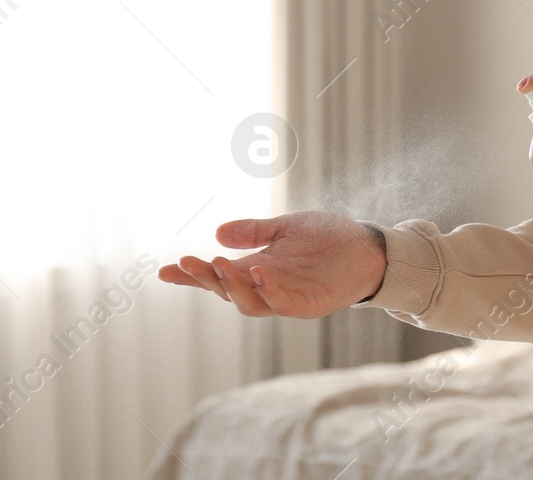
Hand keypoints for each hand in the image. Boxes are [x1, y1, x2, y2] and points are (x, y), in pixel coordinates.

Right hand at [157, 210, 386, 318]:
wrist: (369, 248)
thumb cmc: (328, 238)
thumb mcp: (286, 227)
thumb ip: (254, 232)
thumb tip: (217, 232)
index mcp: (256, 269)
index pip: (217, 276)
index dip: (191, 276)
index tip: (164, 271)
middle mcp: (266, 287)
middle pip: (226, 291)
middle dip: (205, 279)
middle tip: (187, 262)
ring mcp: (286, 298)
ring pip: (249, 303)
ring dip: (232, 285)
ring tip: (219, 263)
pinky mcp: (309, 304)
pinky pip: (283, 303)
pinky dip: (268, 290)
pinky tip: (259, 271)